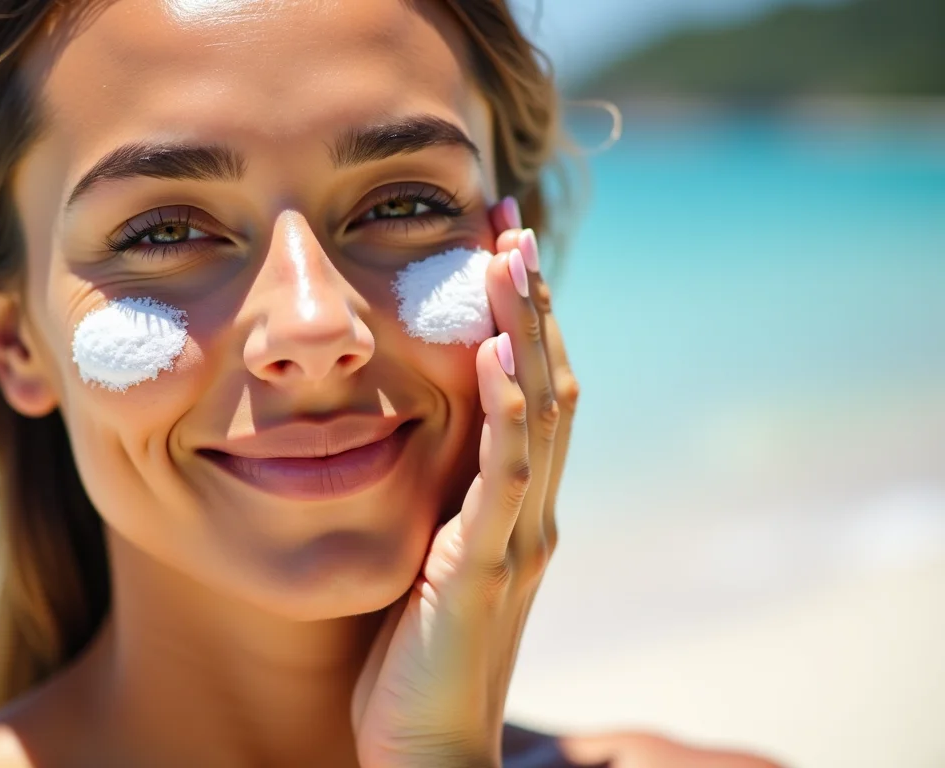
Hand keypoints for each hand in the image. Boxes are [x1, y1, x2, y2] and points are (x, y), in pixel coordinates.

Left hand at [351, 197, 578, 767]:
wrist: (425, 748)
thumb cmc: (413, 660)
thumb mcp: (427, 561)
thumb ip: (436, 505)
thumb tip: (410, 447)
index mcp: (513, 505)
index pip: (526, 389)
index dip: (516, 316)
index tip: (491, 246)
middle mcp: (532, 509)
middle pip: (545, 380)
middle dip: (526, 299)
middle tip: (504, 220)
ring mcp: (518, 534)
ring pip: (537, 411)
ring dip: (524, 328)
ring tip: (508, 255)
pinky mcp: (488, 564)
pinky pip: (505, 472)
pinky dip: (505, 407)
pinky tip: (493, 351)